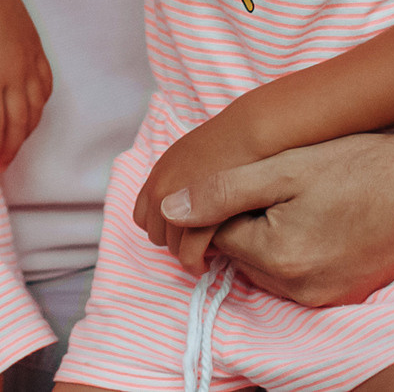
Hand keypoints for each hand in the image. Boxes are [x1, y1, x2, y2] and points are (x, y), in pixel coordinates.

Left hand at [0, 0, 49, 171]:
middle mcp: (16, 74)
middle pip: (18, 125)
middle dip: (8, 151)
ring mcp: (31, 62)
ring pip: (36, 110)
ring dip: (26, 134)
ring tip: (12, 147)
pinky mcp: (38, 51)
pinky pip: (46, 88)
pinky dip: (40, 108)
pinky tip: (30, 114)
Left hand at [134, 113, 269, 273]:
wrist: (251, 134)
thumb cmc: (229, 145)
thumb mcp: (188, 157)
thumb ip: (176, 182)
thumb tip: (174, 207)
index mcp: (157, 177)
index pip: (142, 217)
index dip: (162, 227)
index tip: (181, 230)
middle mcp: (160, 191)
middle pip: (156, 235)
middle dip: (175, 241)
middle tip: (197, 242)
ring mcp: (177, 205)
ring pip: (173, 247)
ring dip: (188, 251)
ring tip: (208, 251)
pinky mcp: (198, 217)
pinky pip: (189, 252)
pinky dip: (198, 259)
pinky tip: (211, 258)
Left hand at [158, 129, 393, 306]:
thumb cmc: (362, 165)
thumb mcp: (284, 167)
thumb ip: (222, 190)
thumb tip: (170, 209)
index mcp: (277, 257)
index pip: (215, 234)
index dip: (221, 200)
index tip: (248, 173)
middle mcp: (299, 288)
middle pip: (240, 253)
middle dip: (243, 218)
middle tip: (278, 179)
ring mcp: (325, 296)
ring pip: (267, 264)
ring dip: (268, 233)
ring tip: (303, 194)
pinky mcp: (346, 293)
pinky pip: (298, 274)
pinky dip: (296, 246)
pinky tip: (321, 213)